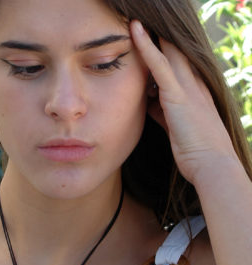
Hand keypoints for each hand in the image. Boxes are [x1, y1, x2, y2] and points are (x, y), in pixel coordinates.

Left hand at [130, 20, 238, 184]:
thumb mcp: (176, 127)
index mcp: (195, 91)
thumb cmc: (195, 150)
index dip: (165, 47)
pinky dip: (146, 46)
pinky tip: (135, 30)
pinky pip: (159, 65)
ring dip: (152, 32)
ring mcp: (188, 87)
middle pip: (175, 50)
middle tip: (144, 17)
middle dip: (160, 33)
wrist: (211, 165)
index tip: (150, 35)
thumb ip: (163, 112)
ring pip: (168, 50)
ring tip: (136, 16)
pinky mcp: (178, 95)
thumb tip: (149, 103)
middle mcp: (194, 83)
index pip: (178, 63)